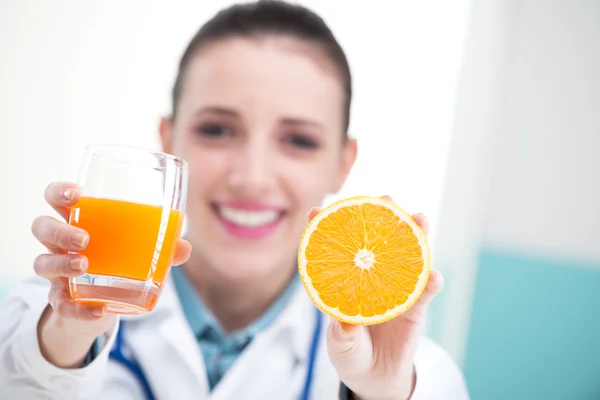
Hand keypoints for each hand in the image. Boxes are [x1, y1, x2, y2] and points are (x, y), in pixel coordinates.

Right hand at [31, 181, 191, 366]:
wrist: (97, 306)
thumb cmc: (116, 264)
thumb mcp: (138, 254)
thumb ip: (161, 249)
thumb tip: (184, 247)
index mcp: (78, 222)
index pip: (55, 198)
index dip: (59, 192)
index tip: (76, 195)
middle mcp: (59, 245)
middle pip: (42, 226)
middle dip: (59, 230)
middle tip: (84, 239)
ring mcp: (56, 273)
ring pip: (40, 263)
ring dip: (61, 264)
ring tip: (84, 265)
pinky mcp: (61, 301)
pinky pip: (59, 305)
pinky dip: (77, 309)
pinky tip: (98, 311)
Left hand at [307, 197, 443, 399]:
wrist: (375, 376)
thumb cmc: (351, 353)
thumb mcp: (340, 344)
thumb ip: (341, 334)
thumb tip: (347, 323)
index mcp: (347, 281)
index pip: (336, 249)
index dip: (326, 228)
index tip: (317, 210)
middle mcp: (372, 277)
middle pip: (379, 241)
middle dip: (383, 216)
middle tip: (387, 198)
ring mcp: (395, 288)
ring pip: (408, 256)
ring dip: (416, 236)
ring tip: (421, 219)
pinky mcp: (415, 307)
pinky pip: (425, 291)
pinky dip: (431, 282)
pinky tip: (433, 275)